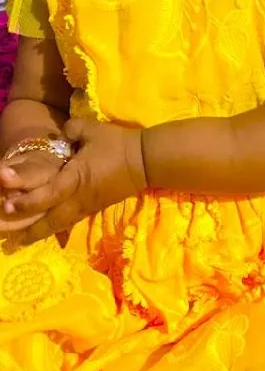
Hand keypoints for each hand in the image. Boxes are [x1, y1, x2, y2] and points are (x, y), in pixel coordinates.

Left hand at [3, 117, 145, 247]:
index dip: (27, 200)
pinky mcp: (94, 207)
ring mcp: (87, 205)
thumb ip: (69, 130)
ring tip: (21, 241)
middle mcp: (79, 197)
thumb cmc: (117, 144)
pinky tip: (46, 230)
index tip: (7, 203)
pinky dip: (55, 228)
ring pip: (60, 224)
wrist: (145, 161)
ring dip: (39, 233)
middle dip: (29, 230)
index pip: (48, 194)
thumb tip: (58, 136)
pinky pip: (70, 221)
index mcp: (76, 178)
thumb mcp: (91, 129)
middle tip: (8, 238)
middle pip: (50, 220)